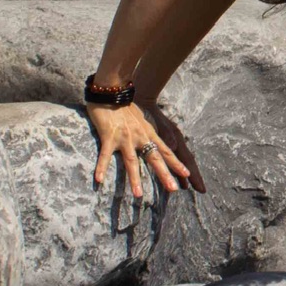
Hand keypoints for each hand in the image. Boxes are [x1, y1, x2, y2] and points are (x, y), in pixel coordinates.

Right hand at [86, 99, 202, 199]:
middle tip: (173, 189)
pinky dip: (102, 167)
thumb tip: (162, 143)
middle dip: (164, 174)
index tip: (186, 175)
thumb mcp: (143, 120)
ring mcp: (125, 137)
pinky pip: (105, 155)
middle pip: (154, 158)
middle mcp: (140, 136)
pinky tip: (99, 180)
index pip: (166, 150)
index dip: (176, 163)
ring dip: (135, 178)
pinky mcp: (109, 136)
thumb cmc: (125, 107)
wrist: (112, 90)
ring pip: (131, 161)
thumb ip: (149, 133)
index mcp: (148, 133)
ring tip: (138, 195)